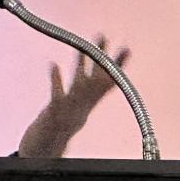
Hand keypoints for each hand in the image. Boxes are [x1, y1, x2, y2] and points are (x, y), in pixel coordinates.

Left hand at [17, 36, 129, 157]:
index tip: (127, 49)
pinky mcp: (54, 110)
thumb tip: (106, 72)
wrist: (51, 144)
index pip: (108, 79)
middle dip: (102, 59)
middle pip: (96, 78)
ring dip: (81, 64)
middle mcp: (84, 101)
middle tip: (103, 36)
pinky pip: (57, 94)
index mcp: (91, 98)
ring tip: (82, 46)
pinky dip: (56, 80)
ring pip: (79, 83)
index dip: (118, 64)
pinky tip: (53, 64)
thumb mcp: (81, 102)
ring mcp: (70, 106)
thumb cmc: (67, 119)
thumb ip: (92, 85)